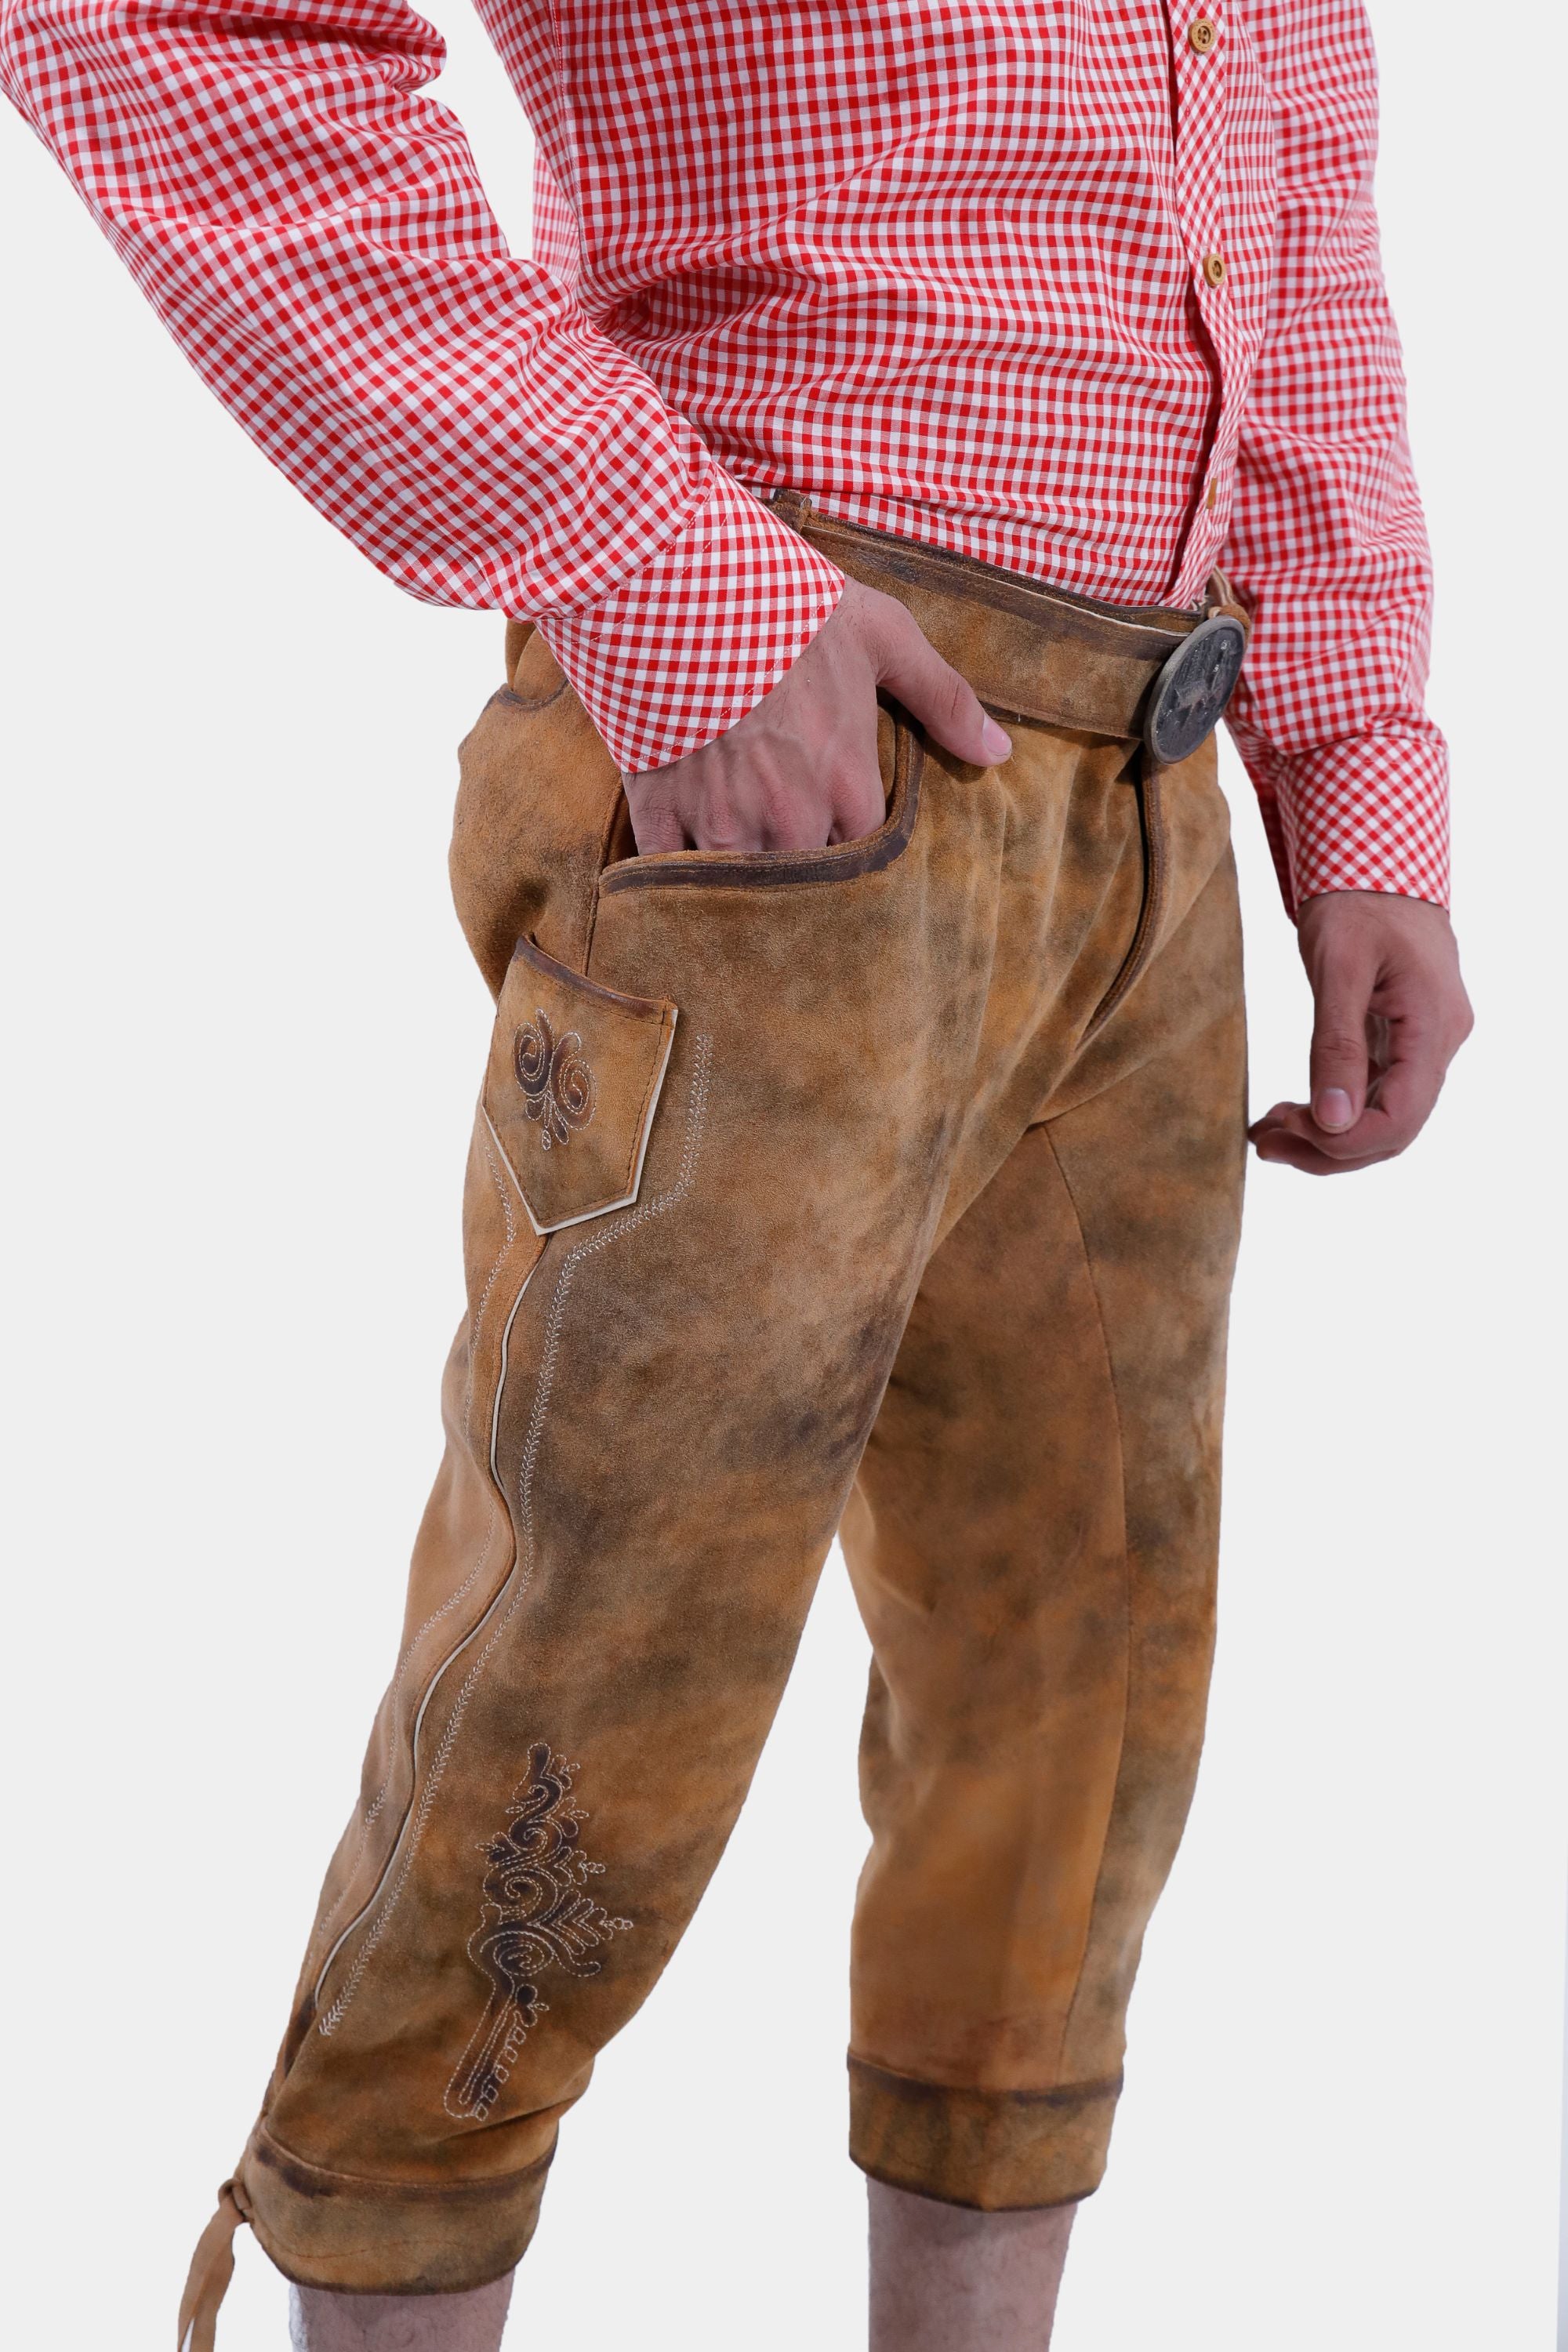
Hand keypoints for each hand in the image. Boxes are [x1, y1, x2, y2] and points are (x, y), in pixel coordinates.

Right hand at [623, 581, 1011, 852]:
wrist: (680, 580)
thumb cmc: (786, 603)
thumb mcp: (882, 634)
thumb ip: (943, 697)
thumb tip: (1000, 751)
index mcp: (847, 783)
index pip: (868, 853)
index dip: (855, 846)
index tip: (843, 832)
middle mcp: (790, 817)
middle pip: (805, 881)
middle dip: (801, 872)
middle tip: (789, 850)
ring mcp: (720, 819)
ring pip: (739, 888)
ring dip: (740, 881)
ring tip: (738, 864)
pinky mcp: (658, 810)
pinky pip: (666, 871)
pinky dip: (672, 873)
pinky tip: (678, 863)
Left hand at [1249, 890, 1472, 1174]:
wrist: (1375, 864)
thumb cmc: (1356, 902)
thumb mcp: (1338, 968)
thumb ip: (1337, 1046)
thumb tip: (1333, 1121)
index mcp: (1433, 1025)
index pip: (1400, 1119)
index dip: (1344, 1142)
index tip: (1288, 1131)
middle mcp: (1440, 1041)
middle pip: (1393, 1129)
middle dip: (1327, 1148)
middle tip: (1264, 1143)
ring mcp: (1425, 1043)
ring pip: (1383, 1117)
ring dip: (1325, 1135)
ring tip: (1267, 1133)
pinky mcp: (1404, 1040)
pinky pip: (1374, 1092)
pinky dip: (1332, 1109)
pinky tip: (1288, 1111)